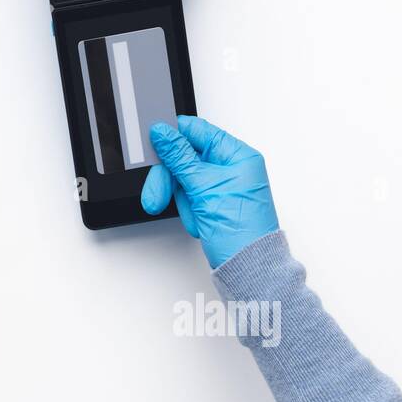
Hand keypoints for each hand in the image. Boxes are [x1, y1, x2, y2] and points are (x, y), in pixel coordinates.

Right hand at [141, 116, 279, 267]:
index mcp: (238, 156)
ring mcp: (223, 187)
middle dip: (169, 178)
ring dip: (182, 199)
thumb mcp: (203, 187)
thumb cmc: (241, 232)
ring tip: (193, 216)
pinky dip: (189, 210)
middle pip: (186, 158)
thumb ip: (179, 157)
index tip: (152, 144)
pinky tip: (197, 222)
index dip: (173, 137)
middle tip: (157, 193)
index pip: (198, 131)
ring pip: (184, 179)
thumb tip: (163, 133)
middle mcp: (232, 168)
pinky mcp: (215, 204)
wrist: (249, 269)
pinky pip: (190, 197)